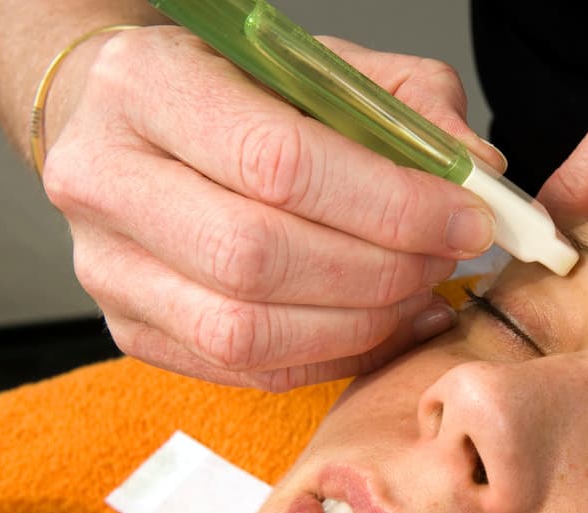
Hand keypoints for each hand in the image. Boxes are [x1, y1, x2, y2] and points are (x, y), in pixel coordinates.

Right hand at [43, 27, 504, 389]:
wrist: (131, 129)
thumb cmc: (235, 94)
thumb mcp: (324, 68)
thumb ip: (409, 105)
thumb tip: (481, 174)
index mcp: (147, 85)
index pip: (279, 162)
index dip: (391, 204)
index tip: (467, 219)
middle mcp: (106, 180)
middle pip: (258, 256)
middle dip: (381, 270)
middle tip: (445, 258)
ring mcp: (109, 268)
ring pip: (247, 331)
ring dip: (362, 322)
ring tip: (419, 292)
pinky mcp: (133, 330)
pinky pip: (249, 369)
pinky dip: (335, 356)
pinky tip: (386, 326)